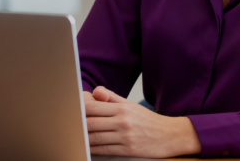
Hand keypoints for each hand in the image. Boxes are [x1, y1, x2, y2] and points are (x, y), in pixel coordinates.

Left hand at [82, 86, 201, 157]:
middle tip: (68, 125)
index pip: (92, 106)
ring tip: (74, 136)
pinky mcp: (128, 149)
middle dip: (77, 124)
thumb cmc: (148, 120)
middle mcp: (122, 120)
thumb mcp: (131, 105)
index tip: (72, 110)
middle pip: (90, 122)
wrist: (171, 135)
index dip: (79, 109)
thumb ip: (111, 97)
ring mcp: (125, 136)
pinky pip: (104, 149)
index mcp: (122, 107)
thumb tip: (94, 91)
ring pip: (95, 137)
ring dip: (82, 137)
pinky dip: (92, 148)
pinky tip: (86, 146)